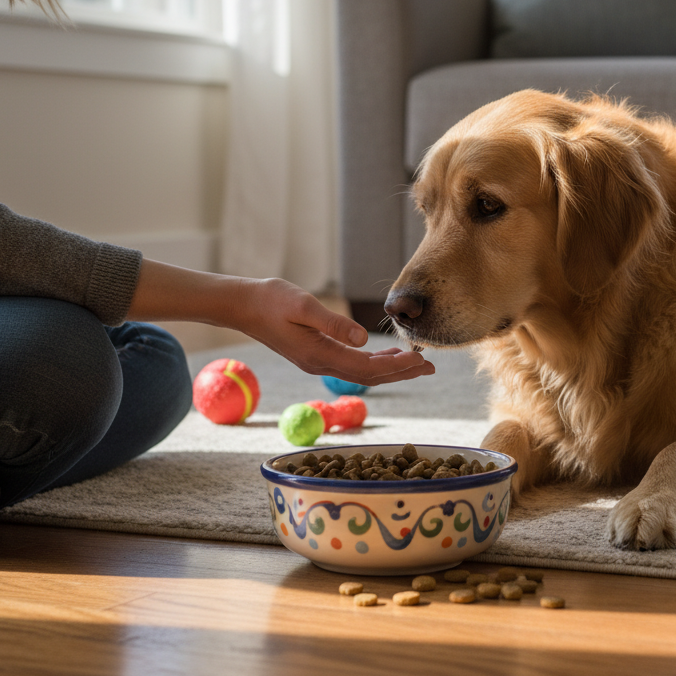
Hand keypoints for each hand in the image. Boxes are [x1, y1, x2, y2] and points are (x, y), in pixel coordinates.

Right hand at [235, 277, 433, 384]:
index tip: (422, 360)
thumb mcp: (303, 306)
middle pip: (370, 375)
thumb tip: (363, 339)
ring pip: (363, 371)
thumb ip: (333, 323)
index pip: (368, 368)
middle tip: (432, 367)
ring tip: (418, 363)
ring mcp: (318, 362)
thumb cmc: (271, 300)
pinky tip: (386, 354)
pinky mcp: (316, 354)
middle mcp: (321, 364)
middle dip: (403, 372)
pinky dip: (373, 360)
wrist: (243, 305)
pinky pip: (352, 364)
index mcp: (321, 354)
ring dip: (391, 368)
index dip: (397, 366)